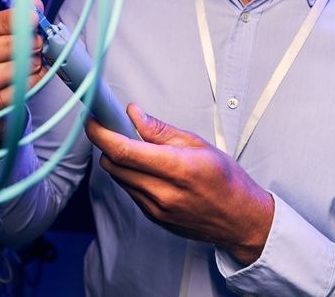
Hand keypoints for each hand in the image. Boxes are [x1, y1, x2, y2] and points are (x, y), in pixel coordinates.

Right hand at [0, 0, 46, 147]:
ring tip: (34, 61)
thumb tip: (34, 6)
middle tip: (35, 43)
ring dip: (12, 68)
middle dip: (7, 46)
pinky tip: (33, 78)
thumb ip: (15, 22)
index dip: (3, 21)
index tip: (30, 18)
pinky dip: (18, 88)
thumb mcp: (0, 40)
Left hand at [85, 103, 273, 265]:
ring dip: (118, 160)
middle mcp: (164, 192)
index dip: (101, 134)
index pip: (124, 151)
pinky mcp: (154, 219)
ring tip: (137, 149)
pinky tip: (146, 168)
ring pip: (118, 178)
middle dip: (106, 143)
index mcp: (178, 169)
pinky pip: (129, 191)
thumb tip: (134, 115)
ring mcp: (157, 209)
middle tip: (113, 128)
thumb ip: (161, 130)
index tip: (93, 120)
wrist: (241, 220)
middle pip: (114, 164)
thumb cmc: (227, 181)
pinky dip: (130, 175)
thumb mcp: (199, 144)